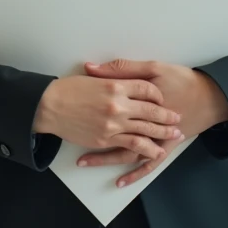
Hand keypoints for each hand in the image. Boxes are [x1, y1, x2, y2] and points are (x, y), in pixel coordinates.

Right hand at [33, 74, 181, 162]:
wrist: (50, 106)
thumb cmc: (69, 88)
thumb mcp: (94, 76)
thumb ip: (113, 75)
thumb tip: (126, 76)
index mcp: (116, 85)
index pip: (146, 89)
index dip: (157, 94)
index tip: (162, 98)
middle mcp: (118, 105)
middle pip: (151, 110)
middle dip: (167, 115)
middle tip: (178, 118)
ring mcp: (113, 124)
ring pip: (145, 131)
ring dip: (162, 134)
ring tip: (175, 135)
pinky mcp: (106, 139)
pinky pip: (131, 146)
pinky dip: (146, 149)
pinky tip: (156, 151)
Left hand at [77, 59, 227, 187]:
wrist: (210, 96)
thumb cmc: (182, 80)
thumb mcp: (154, 68)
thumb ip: (123, 69)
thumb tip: (92, 68)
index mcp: (140, 101)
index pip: (110, 106)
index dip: (89, 110)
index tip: (70, 113)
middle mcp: (146, 123)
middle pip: (115, 133)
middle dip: (91, 138)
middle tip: (69, 138)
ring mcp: (156, 137)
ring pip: (127, 152)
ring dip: (106, 159)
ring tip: (85, 162)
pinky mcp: (165, 146)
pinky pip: (147, 163)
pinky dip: (134, 173)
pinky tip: (120, 181)